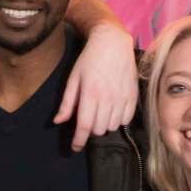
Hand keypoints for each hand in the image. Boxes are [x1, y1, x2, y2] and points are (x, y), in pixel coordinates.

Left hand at [55, 24, 137, 150]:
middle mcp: (108, 98)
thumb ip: (67, 103)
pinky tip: (112, 110)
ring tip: (99, 113)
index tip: (74, 148)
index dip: (78, 141)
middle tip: (86, 120)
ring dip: (104, 125)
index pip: (85, 126)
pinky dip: (118, 120)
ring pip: (112, 126)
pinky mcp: (133, 96)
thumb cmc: (89, 60)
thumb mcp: (73, 79)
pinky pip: (126, 119)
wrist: (112, 42)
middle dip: (90, 130)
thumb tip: (57, 122)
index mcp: (91, 94)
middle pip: (99, 130)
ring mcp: (123, 98)